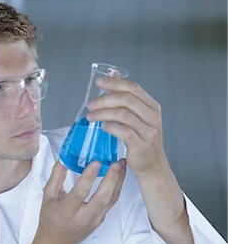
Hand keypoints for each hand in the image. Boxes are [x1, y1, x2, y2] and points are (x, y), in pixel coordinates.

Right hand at [22, 159, 125, 243]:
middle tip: (116, 163)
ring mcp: (93, 220)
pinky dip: (116, 189)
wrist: (56, 243)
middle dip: (111, 179)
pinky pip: (111, 204)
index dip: (89, 177)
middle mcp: (82, 217)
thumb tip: (63, 159)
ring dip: (118, 182)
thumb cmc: (50, 218)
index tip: (96, 162)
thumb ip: (56, 177)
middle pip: (102, 198)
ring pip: (110, 200)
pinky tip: (118, 177)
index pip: (80, 192)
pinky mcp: (100, 221)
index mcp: (67, 210)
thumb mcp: (47, 196)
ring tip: (121, 165)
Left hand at [86, 76, 197, 243]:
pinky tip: (101, 127)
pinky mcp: (141, 144)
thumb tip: (111, 76)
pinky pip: (123, 131)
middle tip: (90, 104)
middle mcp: (153, 116)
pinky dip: (109, 126)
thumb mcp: (135, 117)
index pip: (132, 88)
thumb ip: (123, 99)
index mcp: (151, 106)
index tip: (98, 82)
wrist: (151, 166)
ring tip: (90, 116)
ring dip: (103, 113)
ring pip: (123, 114)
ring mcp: (149, 130)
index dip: (114, 82)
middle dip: (105, 99)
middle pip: (126, 99)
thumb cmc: (139, 140)